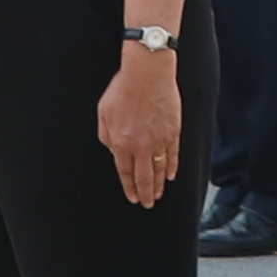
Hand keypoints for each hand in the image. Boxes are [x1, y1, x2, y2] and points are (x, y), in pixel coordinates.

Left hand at [98, 41, 183, 203]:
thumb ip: (107, 135)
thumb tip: (114, 150)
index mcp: (121, 142)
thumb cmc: (123, 88)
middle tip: (147, 204)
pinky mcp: (173, 132)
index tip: (132, 197)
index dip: (129, 187)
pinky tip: (170, 176)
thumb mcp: (104, 112)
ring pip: (160, 169)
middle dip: (145, 194)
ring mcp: (159, 140)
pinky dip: (172, 168)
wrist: (148, 73)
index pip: (125, 172)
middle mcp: (141, 146)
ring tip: (158, 194)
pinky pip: (173, 156)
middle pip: (144, 177)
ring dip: (159, 185)